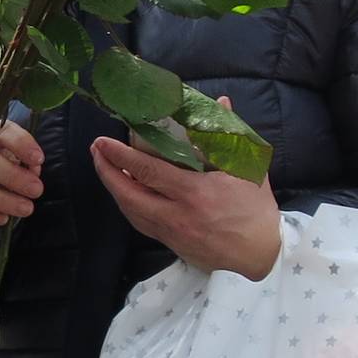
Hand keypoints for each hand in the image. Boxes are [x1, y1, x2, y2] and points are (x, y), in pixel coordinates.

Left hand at [91, 126, 281, 280]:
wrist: (262, 256)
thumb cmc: (256, 210)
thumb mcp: (247, 168)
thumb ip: (228, 134)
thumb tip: (220, 101)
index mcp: (195, 193)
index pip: (148, 172)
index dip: (121, 156)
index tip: (103, 142)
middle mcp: (177, 215)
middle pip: (129, 195)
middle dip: (106, 172)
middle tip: (96, 151)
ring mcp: (172, 233)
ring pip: (131, 212)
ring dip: (114, 189)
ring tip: (105, 167)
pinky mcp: (172, 244)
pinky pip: (141, 224)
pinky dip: (128, 206)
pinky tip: (125, 193)